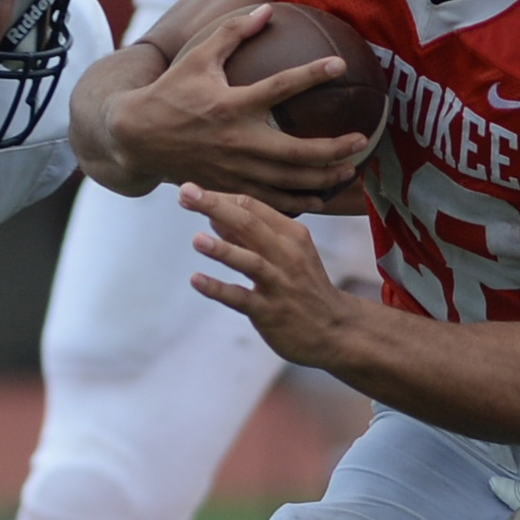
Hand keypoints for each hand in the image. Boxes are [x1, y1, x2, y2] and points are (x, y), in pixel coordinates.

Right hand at [78, 4, 366, 204]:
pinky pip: (271, 201)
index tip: (340, 65)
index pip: (280, 88)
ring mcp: (235, 170)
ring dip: (323, 178)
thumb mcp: (197, 57)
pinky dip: (298, 201)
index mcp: (231, 105)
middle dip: (333, 149)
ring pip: (289, 182)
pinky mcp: (230, 187)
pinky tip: (320, 196)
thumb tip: (267, 9)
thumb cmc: (171, 92)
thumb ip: (232, 32)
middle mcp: (238, 141)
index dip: (312, 74)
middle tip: (362, 141)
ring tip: (350, 171)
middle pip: (296, 151)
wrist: (139, 138)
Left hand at [181, 184, 365, 367]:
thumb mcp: (287, 253)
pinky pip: (242, 298)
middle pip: (250, 224)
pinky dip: (218, 289)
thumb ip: (250, 236)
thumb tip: (213, 216)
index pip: (253, 207)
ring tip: (196, 239)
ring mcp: (280, 284)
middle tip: (185, 194)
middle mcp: (288, 255)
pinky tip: (196, 280)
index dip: (220, 196)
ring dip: (222, 250)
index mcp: (292, 235)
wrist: (334, 330)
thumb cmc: (305, 287)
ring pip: (250, 261)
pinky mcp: (271, 312)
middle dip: (216, 207)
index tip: (191, 190)